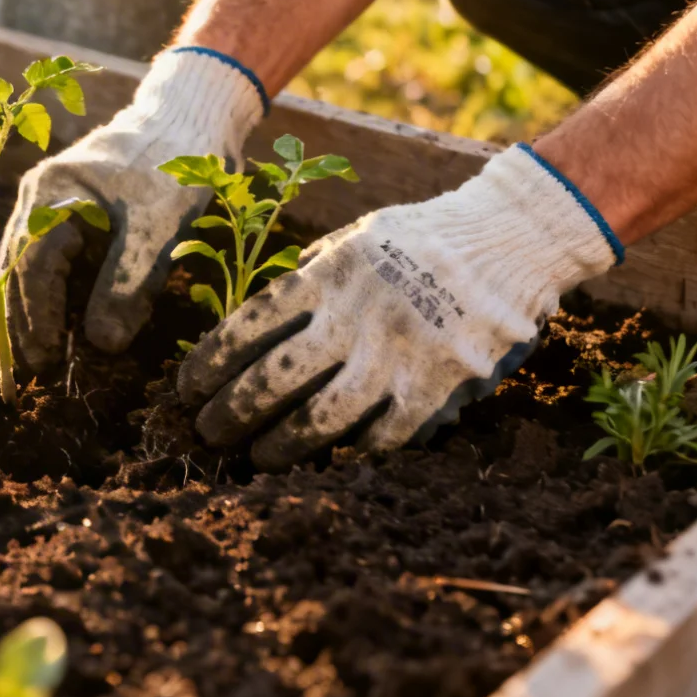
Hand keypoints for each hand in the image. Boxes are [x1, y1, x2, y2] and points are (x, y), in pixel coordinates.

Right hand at [1, 48, 266, 369]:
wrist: (194, 116)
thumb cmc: (175, 162)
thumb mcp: (155, 228)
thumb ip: (127, 285)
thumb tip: (102, 345)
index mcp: (52, 191)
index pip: (34, 265)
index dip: (38, 315)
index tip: (47, 358)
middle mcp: (42, 194)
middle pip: (21, 266)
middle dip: (27, 318)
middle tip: (38, 368)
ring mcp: (53, 199)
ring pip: (31, 263)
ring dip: (36, 306)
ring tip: (43, 352)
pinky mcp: (75, 208)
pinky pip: (53, 256)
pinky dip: (55, 289)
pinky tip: (63, 319)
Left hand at [179, 144, 621, 468]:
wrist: (511, 235)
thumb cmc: (421, 237)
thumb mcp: (354, 239)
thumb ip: (308, 279)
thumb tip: (258, 325)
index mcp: (326, 274)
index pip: (248, 326)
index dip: (209, 363)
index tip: (186, 388)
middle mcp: (354, 314)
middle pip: (273, 378)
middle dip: (230, 413)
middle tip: (207, 433)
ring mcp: (397, 351)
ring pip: (321, 418)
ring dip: (279, 445)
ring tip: (255, 458)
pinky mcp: (439, 382)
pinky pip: (385, 434)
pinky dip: (352, 452)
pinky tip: (328, 461)